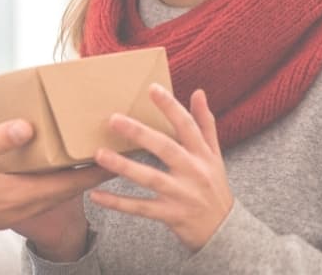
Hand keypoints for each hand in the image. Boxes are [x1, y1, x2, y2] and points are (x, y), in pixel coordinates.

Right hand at [0, 111, 103, 257]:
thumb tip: (28, 127)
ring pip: (40, 185)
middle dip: (80, 165)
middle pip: (61, 185)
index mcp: (18, 195)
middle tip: (97, 144)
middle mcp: (17, 204)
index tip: (119, 155)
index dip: (96, 170)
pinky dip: (26, 170)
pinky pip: (19, 186)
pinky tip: (11, 151)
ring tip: (66, 147)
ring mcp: (5, 208)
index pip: (70, 183)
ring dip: (53, 167)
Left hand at [89, 85, 232, 251]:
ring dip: (124, 166)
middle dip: (140, 133)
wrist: (225, 232)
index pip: (186, 126)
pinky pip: (140, 208)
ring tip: (100, 154)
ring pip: (150, 178)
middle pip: (166, 149)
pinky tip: (95, 195)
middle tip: (114, 119)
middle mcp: (193, 172)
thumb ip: (205, 124)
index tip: (152, 88)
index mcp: (202, 155)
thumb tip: (198, 92)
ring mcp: (182, 195)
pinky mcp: (170, 215)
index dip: (170, 106)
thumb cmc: (214, 186)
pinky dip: (117, 203)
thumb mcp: (215, 155)